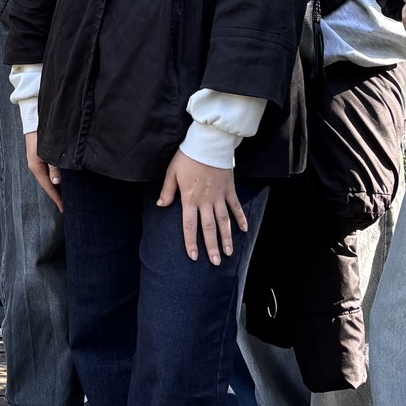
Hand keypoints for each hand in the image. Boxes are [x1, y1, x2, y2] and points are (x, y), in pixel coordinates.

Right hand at [25, 132, 61, 210]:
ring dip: (57, 186)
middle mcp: (36, 167)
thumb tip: (56, 182)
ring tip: (67, 194)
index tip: (64, 208)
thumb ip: (53, 167)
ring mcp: (38, 162)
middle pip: (48, 184)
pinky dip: (55, 177)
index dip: (56, 198)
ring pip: (48, 178)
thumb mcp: (48, 153)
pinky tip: (62, 179)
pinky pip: (48, 171)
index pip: (48, 187)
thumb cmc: (41, 135)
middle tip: (68, 204)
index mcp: (36, 167)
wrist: (34, 120)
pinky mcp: (40, 157)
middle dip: (57, 194)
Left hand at [157, 149, 248, 264]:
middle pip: (209, 228)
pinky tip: (244, 230)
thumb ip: (167, 191)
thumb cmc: (187, 157)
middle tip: (216, 262)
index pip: (189, 226)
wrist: (208, 143)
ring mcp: (219, 196)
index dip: (191, 242)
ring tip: (229, 252)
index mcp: (190, 199)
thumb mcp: (172, 172)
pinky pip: (236, 206)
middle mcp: (206, 201)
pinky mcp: (229, 189)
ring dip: (227, 238)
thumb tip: (161, 206)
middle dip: (212, 246)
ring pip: (224, 221)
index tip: (194, 257)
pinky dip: (240, 218)